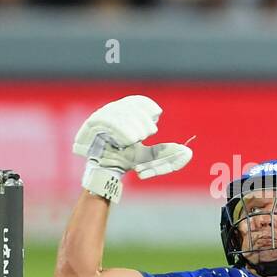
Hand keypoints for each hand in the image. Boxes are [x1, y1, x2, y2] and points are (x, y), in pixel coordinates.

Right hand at [72, 95, 191, 201]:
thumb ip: (164, 154)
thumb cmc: (124, 162)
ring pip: (118, 112)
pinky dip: (120, 129)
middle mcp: (110, 112)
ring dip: (132, 124)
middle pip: (128, 105)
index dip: (147, 106)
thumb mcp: (147, 158)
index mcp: (123, 114)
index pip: (136, 101)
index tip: (157, 115)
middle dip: (141, 118)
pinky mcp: (89, 126)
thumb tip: (187, 152)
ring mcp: (99, 118)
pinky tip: (128, 139)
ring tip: (138, 138)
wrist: (104, 174)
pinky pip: (106, 120)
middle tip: (149, 133)